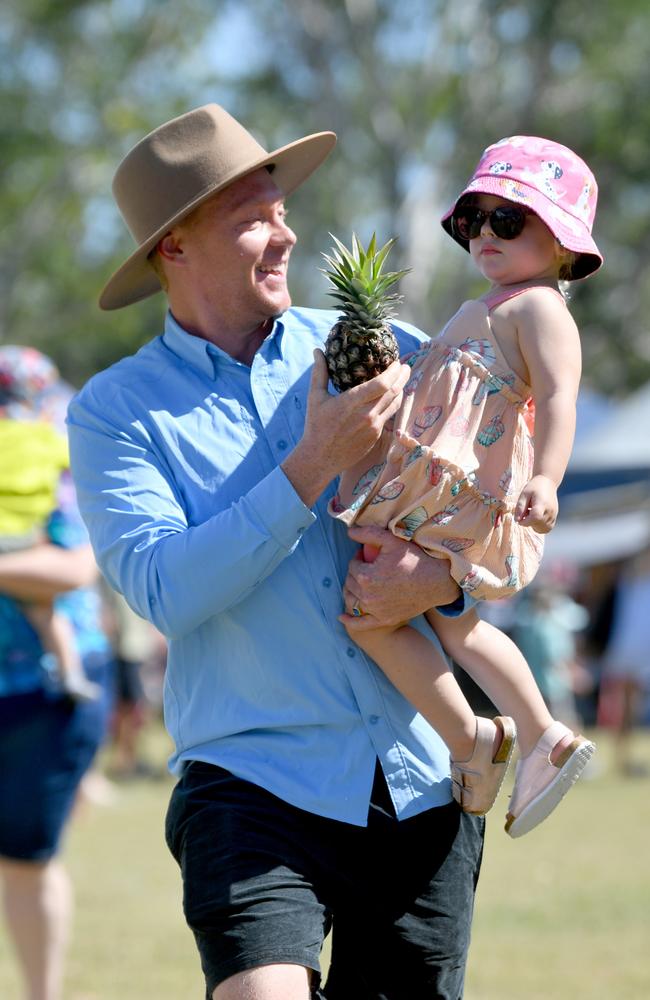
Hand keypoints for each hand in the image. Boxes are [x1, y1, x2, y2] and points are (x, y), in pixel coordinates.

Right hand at [282, 350, 410, 507]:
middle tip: (405, 366)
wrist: (320, 458)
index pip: (382, 384)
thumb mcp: (315, 398)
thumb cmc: (316, 426)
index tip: (396, 362)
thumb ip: (319, 373)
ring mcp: (374, 427)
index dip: (393, 371)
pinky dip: (393, 403)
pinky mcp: (376, 436)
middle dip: (402, 376)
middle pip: (393, 391)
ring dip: (401, 389)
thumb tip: (318, 351)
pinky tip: (391, 397)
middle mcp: (367, 414)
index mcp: (352, 402)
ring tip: (401, 380)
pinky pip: (389, 416)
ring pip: (395, 404)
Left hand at [341, 524, 459, 629]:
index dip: (358, 558)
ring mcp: (375, 610)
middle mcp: (368, 596)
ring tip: (359, 583)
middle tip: (366, 567)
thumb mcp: (391, 540)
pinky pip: (361, 624)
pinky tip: (342, 617)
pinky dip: (350, 621)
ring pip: (352, 599)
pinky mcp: (384, 619)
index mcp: (366, 576)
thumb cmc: (414, 559)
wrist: (436, 581)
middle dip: (355, 573)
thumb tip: (349, 532)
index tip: (366, 556)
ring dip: (352, 590)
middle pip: (350, 582)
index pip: (352, 565)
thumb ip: (368, 534)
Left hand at [514, 475, 558, 531]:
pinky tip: (536, 517)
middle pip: (539, 525)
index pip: (535, 518)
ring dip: (535, 525)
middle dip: (529, 523)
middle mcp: (550, 511)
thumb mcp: (524, 494)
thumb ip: (520, 507)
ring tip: (532, 515)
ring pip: (543, 529)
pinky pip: (547, 528)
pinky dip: (540, 526)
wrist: (548, 482)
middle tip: (526, 513)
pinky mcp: (555, 517)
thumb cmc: (534, 487)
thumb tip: (517, 520)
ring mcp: (554, 515)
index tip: (520, 518)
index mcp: (542, 503)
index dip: (525, 521)